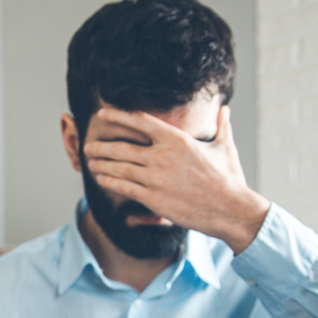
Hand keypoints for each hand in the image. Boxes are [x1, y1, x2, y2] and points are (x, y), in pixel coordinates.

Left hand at [83, 106, 270, 253]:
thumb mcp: (225, 148)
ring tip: (90, 162)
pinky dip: (110, 182)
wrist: (229, 209)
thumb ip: (221, 126)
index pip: (141, 122)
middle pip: (123, 147)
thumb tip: (225, 109)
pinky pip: (124, 187)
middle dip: (102, 146)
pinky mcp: (152, 198)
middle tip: (88, 146)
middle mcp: (163, 156)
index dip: (118, 116)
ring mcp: (156, 178)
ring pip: (119, 168)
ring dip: (101, 164)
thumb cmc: (228, 178)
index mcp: (178, 140)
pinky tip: (100, 179)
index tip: (102, 114)